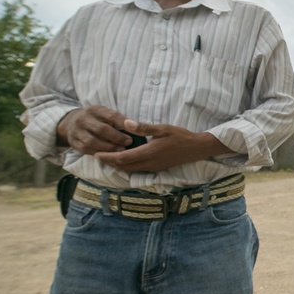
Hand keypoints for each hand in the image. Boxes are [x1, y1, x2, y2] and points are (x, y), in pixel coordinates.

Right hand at [57, 106, 133, 153]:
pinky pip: (86, 150)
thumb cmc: (97, 119)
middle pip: (101, 129)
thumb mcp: (105, 113)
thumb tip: (137, 127)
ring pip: (92, 142)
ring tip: (121, 151)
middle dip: (117, 137)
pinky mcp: (74, 143)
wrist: (71, 123)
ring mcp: (76, 131)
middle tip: (129, 142)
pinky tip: (109, 155)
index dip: (123, 123)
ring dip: (108, 148)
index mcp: (94, 110)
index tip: (135, 129)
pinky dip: (99, 153)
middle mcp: (83, 119)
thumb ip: (118, 119)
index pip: (111, 115)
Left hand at [95, 119, 226, 171]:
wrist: (197, 148)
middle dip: (109, 163)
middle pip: (124, 167)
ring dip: (118, 165)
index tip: (96, 153)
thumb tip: (125, 123)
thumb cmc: (180, 136)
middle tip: (97, 156)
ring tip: (107, 159)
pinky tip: (124, 160)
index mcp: (149, 153)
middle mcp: (149, 163)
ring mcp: (153, 168)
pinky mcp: (157, 168)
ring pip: (130, 170)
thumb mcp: (162, 128)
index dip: (108, 157)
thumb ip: (143, 127)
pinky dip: (127, 166)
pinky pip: (137, 170)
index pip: (122, 158)